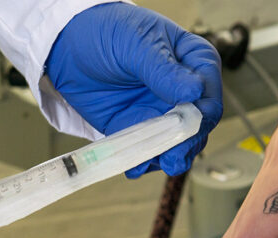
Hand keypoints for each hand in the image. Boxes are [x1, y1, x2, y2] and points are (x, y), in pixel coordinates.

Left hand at [46, 2, 221, 177]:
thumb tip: (194, 92)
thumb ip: (164, 71)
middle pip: (197, 124)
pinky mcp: (138, 128)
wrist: (68, 46)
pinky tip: (133, 165)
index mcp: (192, 61)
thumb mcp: (137, 44)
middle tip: (173, 155)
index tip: (190, 122)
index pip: (209, 90)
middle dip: (186, 142)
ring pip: (176, 143)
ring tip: (151, 163)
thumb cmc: (107, 31)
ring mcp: (161, 112)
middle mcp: (182, 90)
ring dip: (166, 157)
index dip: (203, 110)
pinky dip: (142, 161)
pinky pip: (148, 152)